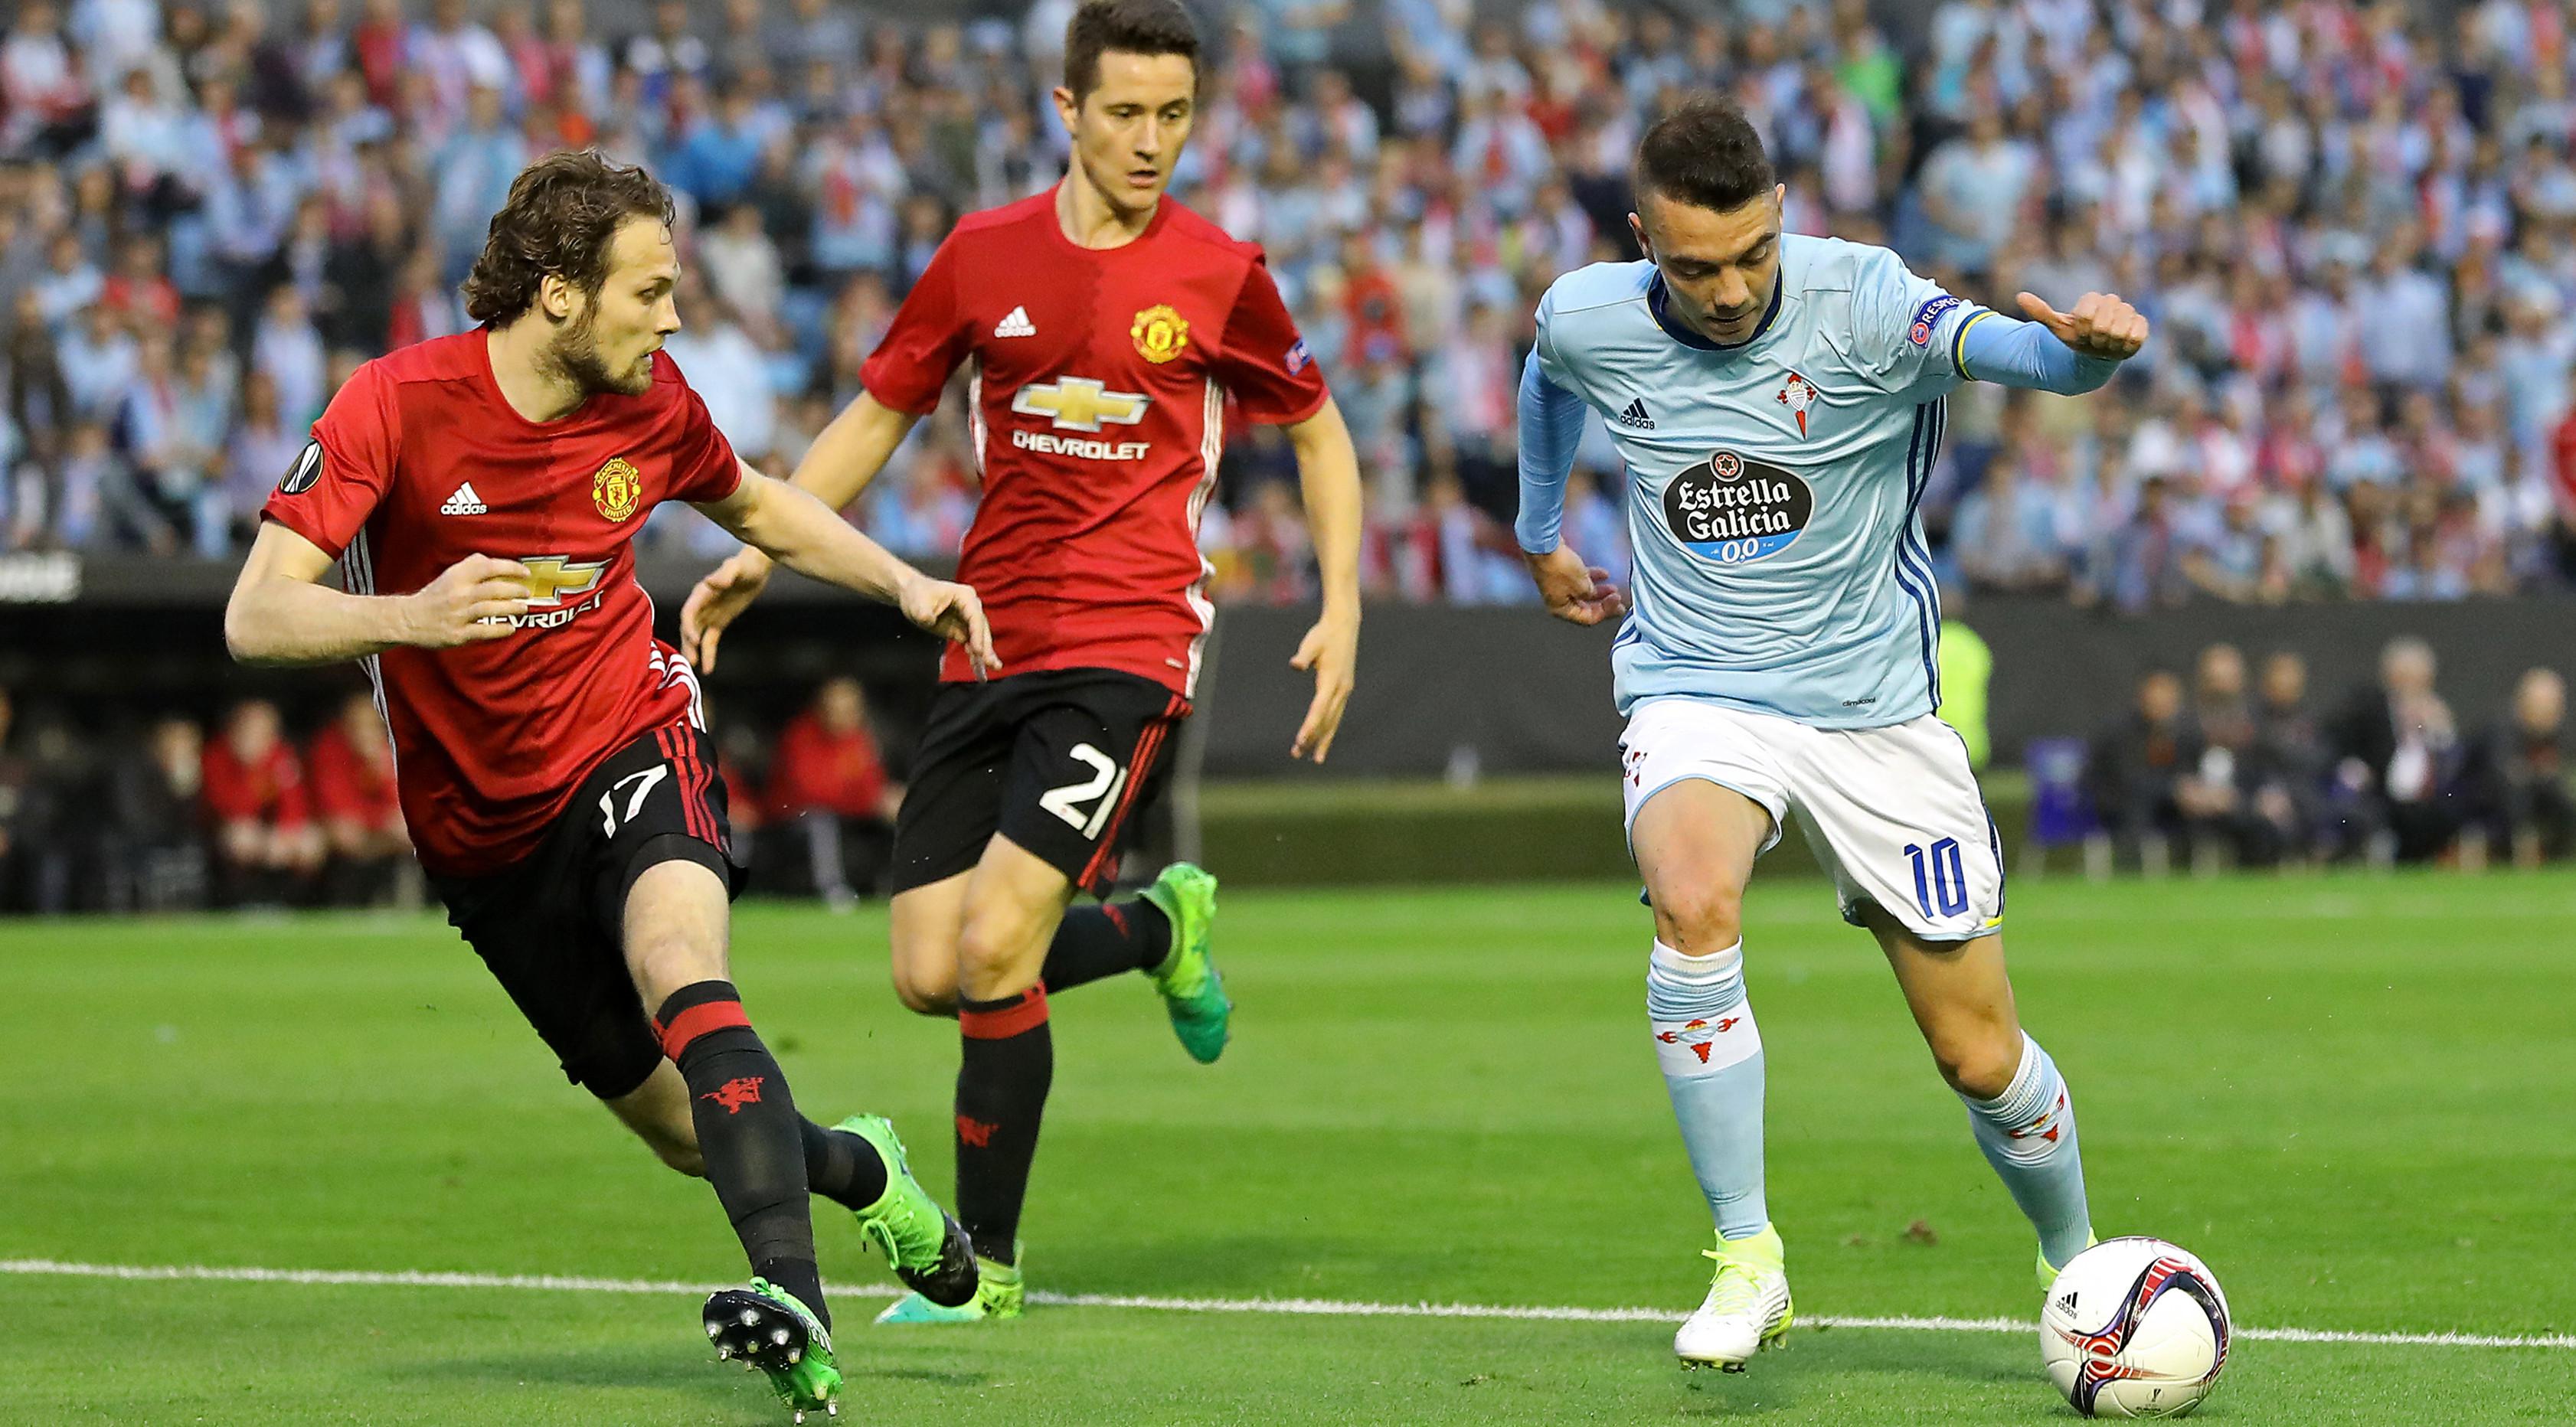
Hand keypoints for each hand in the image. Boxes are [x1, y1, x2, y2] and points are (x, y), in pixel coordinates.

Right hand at [403, 554, 531, 647]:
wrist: (408, 619)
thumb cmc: (435, 596)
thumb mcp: (450, 575)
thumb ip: (472, 567)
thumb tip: (497, 563)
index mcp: (456, 577)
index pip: (488, 567)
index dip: (510, 568)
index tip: (525, 573)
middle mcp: (458, 594)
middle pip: (493, 589)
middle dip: (515, 590)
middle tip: (527, 592)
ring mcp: (458, 615)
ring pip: (490, 609)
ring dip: (511, 608)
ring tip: (523, 608)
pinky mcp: (457, 634)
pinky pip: (483, 631)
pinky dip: (500, 630)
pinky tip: (511, 628)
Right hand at [678, 548, 773, 672]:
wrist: (755, 568)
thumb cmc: (745, 565)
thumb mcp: (736, 567)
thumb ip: (725, 574)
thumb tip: (711, 582)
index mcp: (701, 593)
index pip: (689, 612)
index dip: (689, 626)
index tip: (694, 640)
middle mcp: (701, 605)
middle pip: (689, 627)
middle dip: (688, 643)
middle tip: (691, 660)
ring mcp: (709, 615)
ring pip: (696, 636)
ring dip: (693, 651)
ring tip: (693, 667)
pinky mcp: (719, 622)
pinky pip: (710, 640)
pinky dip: (708, 654)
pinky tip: (708, 669)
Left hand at [896, 571, 999, 675]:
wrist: (912, 594)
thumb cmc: (917, 594)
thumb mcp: (918, 604)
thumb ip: (924, 613)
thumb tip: (930, 621)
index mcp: (964, 596)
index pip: (975, 617)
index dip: (977, 634)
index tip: (978, 651)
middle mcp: (970, 607)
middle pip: (982, 628)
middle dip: (986, 646)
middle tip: (990, 663)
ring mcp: (967, 618)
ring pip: (980, 637)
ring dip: (985, 653)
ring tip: (993, 667)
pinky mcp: (961, 629)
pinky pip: (971, 643)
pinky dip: (975, 655)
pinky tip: (978, 667)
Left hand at [1288, 609, 1357, 762]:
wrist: (1344, 626)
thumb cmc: (1324, 634)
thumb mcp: (1311, 642)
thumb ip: (1304, 655)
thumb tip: (1295, 665)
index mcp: (1331, 681)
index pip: (1319, 709)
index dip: (1309, 726)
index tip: (1300, 740)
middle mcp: (1341, 690)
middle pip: (1327, 720)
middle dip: (1313, 739)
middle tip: (1297, 754)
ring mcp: (1344, 691)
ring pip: (1334, 721)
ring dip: (1323, 739)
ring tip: (1315, 758)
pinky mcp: (1343, 690)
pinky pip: (1336, 715)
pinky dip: (1330, 729)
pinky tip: (1323, 739)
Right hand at [1524, 542, 1625, 625]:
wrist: (1544, 546)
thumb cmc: (1560, 568)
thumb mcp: (1582, 585)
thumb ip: (1590, 594)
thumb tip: (1592, 594)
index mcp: (1561, 609)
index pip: (1588, 618)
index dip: (1606, 611)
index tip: (1618, 602)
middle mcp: (1559, 601)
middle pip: (1586, 607)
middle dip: (1604, 604)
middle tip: (1620, 603)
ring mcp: (1559, 588)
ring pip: (1584, 593)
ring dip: (1600, 591)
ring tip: (1614, 588)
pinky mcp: (1561, 575)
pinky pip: (1580, 581)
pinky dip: (1592, 578)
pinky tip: (1604, 574)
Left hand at [2015, 291, 2148, 360]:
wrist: (2095, 355)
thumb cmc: (2077, 340)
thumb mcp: (2057, 328)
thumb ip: (2041, 312)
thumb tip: (2019, 296)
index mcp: (2093, 299)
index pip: (2086, 315)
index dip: (2081, 329)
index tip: (2081, 332)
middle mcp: (2113, 302)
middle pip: (2102, 325)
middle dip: (2094, 338)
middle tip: (2093, 340)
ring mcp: (2129, 313)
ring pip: (2118, 331)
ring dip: (2108, 343)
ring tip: (2105, 344)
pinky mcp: (2142, 326)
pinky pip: (2136, 336)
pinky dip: (2125, 345)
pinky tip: (2119, 345)